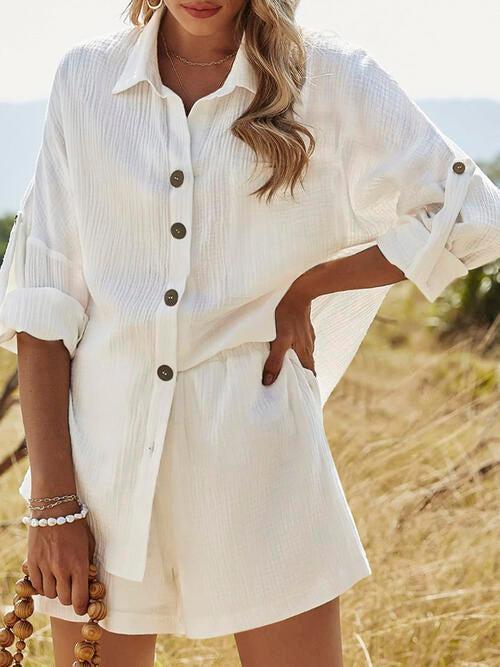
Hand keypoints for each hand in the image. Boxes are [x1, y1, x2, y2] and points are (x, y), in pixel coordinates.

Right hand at [27, 500, 95, 615]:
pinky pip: (37, 586)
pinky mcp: (33, 562)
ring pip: (50, 594)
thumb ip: (87, 564)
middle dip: (70, 598)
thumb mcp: (88, 545)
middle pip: (65, 599)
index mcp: (80, 564)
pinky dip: (43, 585)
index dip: (81, 608)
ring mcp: (46, 566)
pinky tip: (48, 577)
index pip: (80, 598)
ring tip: (59, 580)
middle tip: (71, 591)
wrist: (55, 509)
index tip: (82, 608)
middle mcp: (62, 568)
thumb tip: (88, 582)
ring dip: (56, 590)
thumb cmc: (76, 525)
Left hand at [262, 279, 315, 384]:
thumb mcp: (279, 339)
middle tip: (295, 385)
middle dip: (302, 376)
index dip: (307, 385)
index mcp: (304, 352)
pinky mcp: (304, 326)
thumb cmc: (287, 314)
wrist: (299, 290)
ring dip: (300, 362)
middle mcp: (308, 345)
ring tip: (292, 370)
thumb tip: (269, 382)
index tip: (305, 395)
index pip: (309, 374)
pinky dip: (297, 350)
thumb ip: (275, 360)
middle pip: (307, 365)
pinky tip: (291, 348)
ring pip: (305, 353)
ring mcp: (307, 335)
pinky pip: (302, 343)